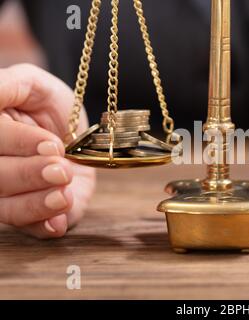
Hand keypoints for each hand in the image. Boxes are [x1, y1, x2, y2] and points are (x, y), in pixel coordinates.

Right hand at [0, 64, 95, 238]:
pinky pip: (30, 229)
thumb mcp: (32, 83)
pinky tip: (59, 222)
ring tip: (64, 195)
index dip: (18, 143)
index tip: (53, 144)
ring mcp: (9, 193)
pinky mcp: (33, 213)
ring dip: (35, 205)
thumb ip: (6, 85)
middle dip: (28, 175)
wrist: (79, 133)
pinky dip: (43, 227)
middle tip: (62, 169)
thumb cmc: (50, 104)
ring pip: (5, 209)